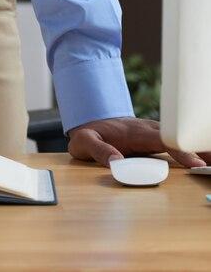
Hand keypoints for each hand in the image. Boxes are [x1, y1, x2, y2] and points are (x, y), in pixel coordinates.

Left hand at [67, 117, 210, 168]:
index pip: (161, 140)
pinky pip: (176, 142)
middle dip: (196, 149)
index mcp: (134, 132)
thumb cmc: (89, 133)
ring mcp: (153, 132)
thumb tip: (115, 162)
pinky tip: (205, 159)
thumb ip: (98, 150)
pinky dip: (191, 149)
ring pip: (179, 139)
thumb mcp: (84, 141)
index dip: (179, 151)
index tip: (195, 164)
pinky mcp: (156, 138)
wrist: (91, 119)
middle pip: (176, 138)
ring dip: (198, 149)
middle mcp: (148, 130)